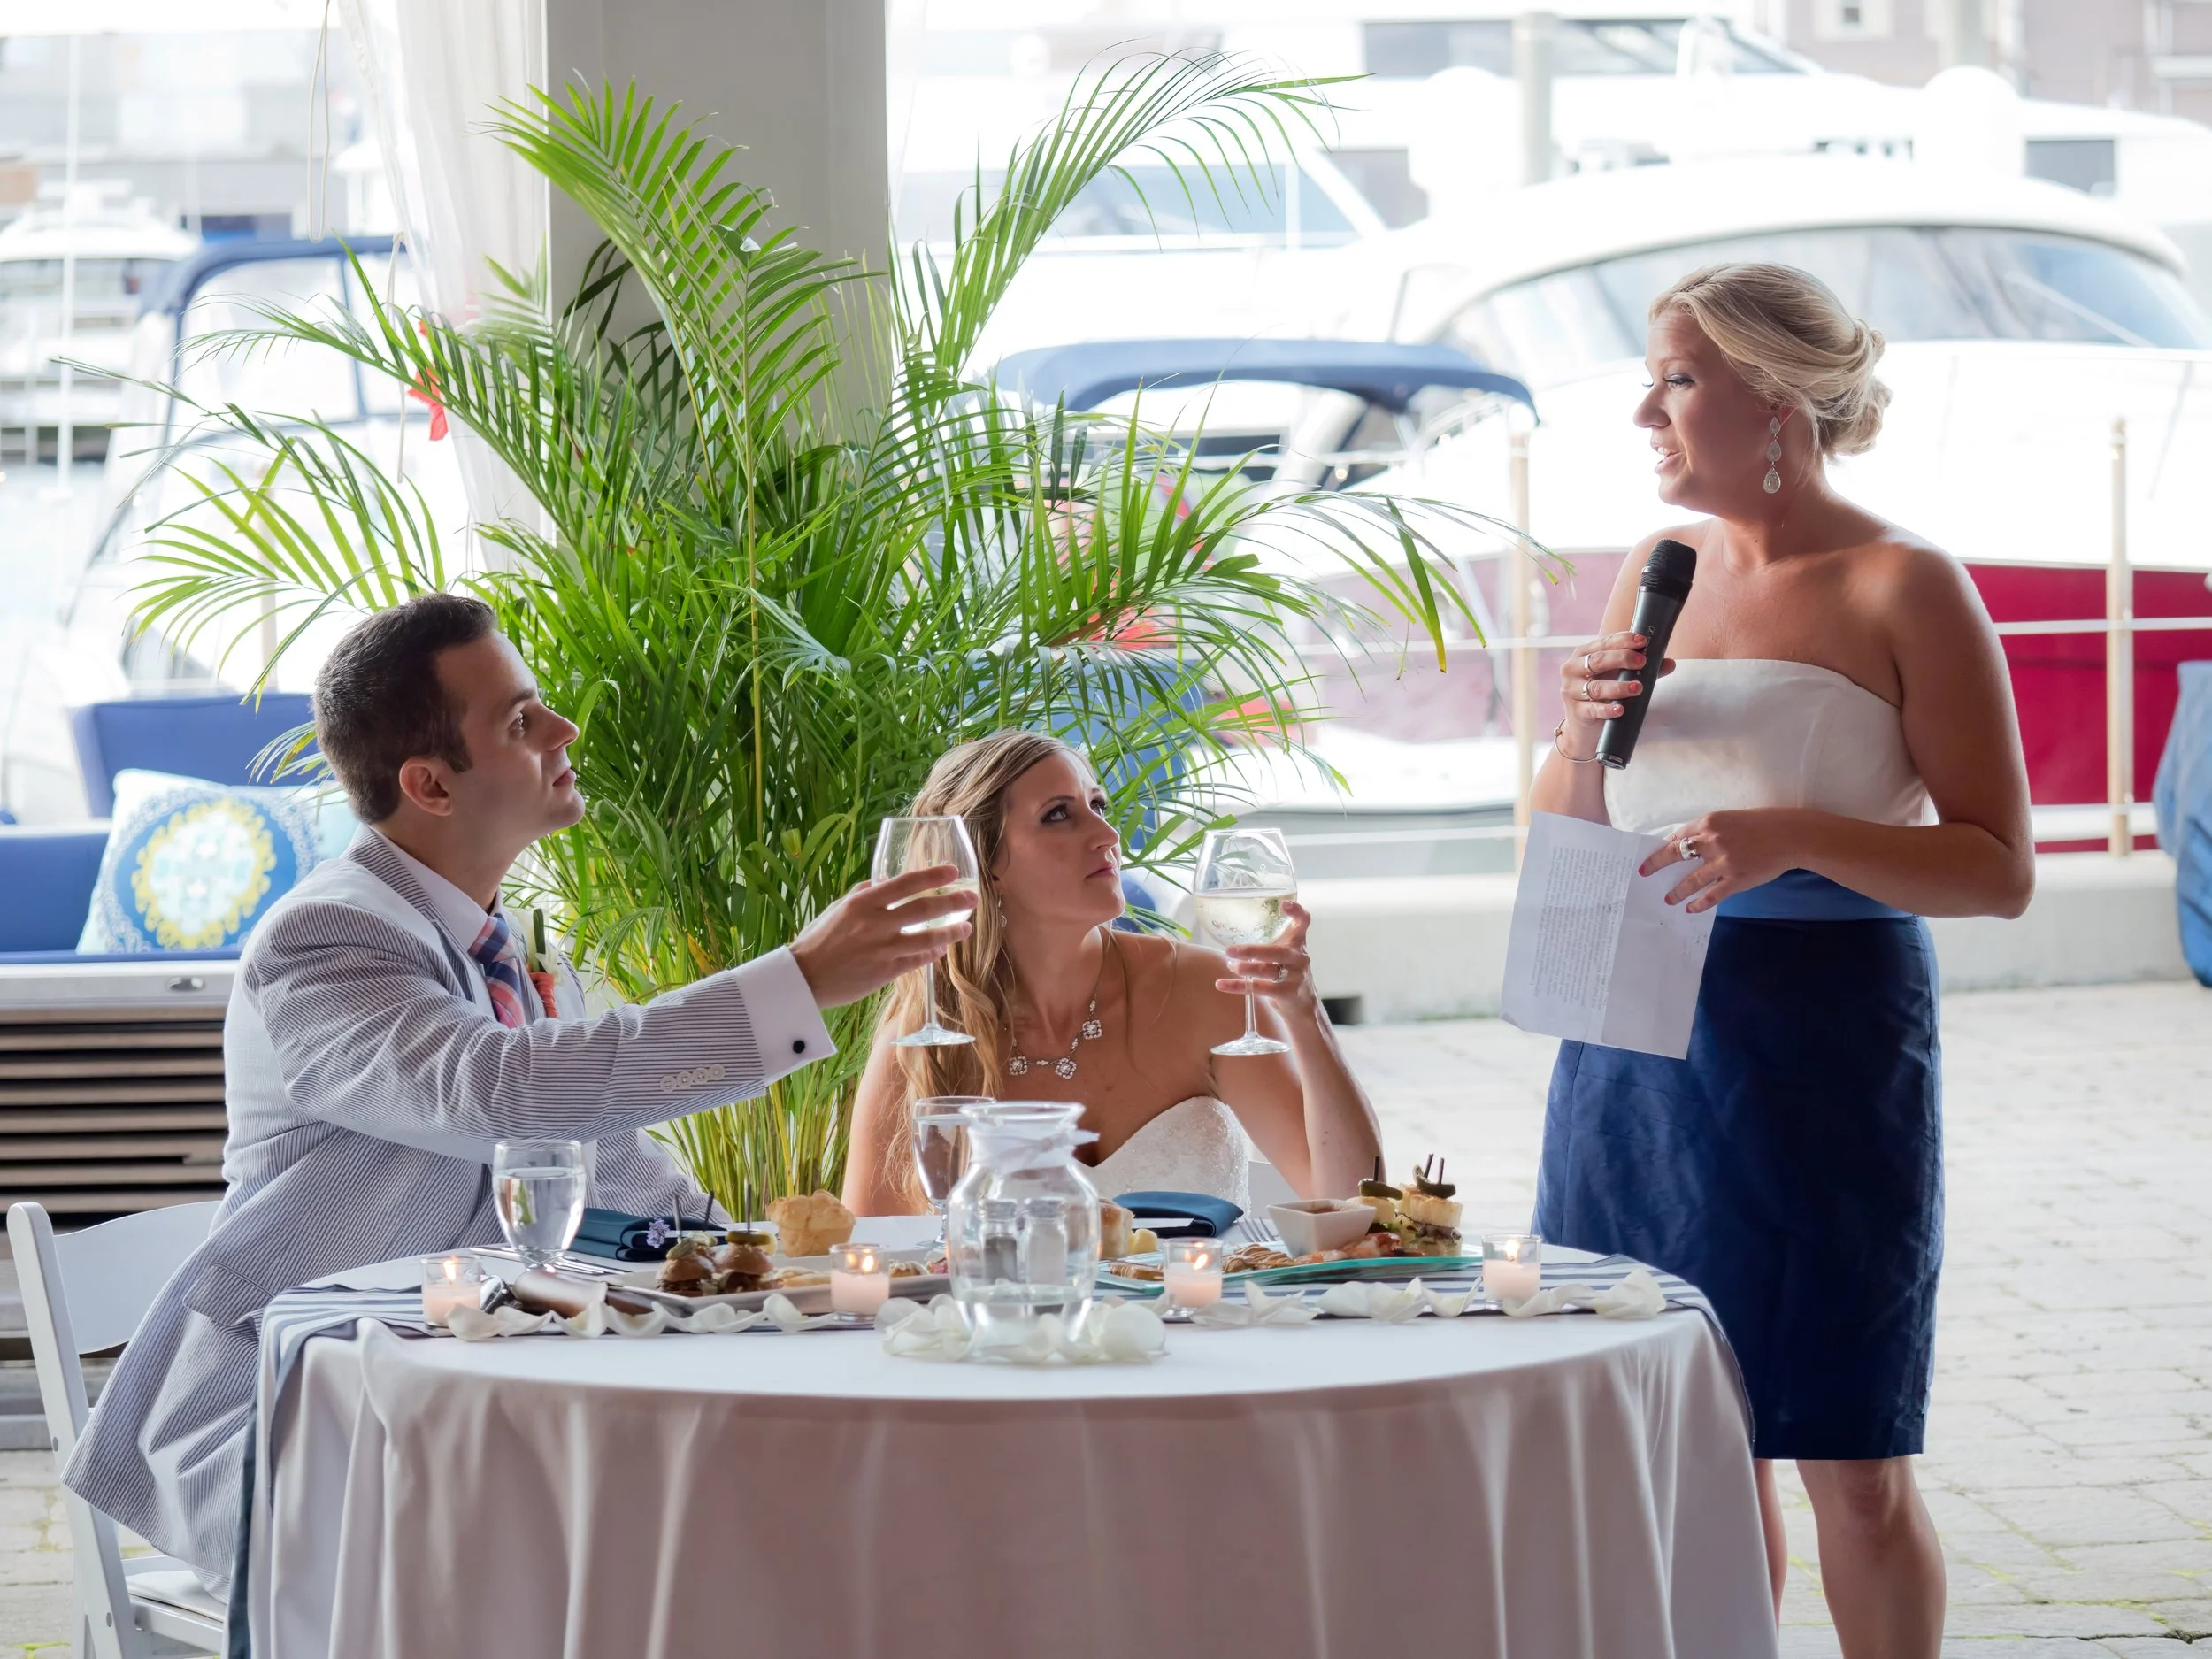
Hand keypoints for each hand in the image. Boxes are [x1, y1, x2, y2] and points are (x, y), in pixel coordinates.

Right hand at [788, 865, 975, 1009]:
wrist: (803, 978)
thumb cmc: (817, 941)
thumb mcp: (836, 909)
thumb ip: (861, 895)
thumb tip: (879, 884)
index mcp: (864, 902)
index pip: (906, 883)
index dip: (933, 875)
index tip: (953, 871)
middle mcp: (877, 923)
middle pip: (925, 908)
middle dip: (954, 901)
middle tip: (972, 899)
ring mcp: (883, 948)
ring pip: (928, 938)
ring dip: (951, 932)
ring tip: (965, 928)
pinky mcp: (886, 972)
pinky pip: (917, 960)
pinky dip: (932, 953)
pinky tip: (940, 949)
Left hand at [1214, 900, 1318, 1015]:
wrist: (1301, 1002)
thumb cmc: (1287, 970)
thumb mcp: (1283, 950)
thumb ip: (1268, 937)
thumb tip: (1230, 927)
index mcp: (1297, 942)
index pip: (1303, 922)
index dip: (1297, 912)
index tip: (1284, 905)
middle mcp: (1299, 957)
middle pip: (1276, 952)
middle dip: (1250, 951)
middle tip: (1228, 950)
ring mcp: (1295, 976)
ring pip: (1267, 971)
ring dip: (1244, 969)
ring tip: (1230, 965)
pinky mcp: (1288, 993)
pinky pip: (1260, 989)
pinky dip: (1237, 987)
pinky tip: (1220, 984)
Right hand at [1557, 631, 1673, 756]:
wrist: (1584, 727)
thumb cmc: (1603, 695)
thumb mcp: (1619, 677)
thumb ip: (1642, 670)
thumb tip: (1669, 663)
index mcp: (1583, 654)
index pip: (1604, 642)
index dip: (1623, 640)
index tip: (1642, 641)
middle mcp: (1573, 669)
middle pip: (1598, 661)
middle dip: (1622, 659)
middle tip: (1642, 662)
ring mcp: (1571, 691)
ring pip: (1596, 687)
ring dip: (1619, 687)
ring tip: (1637, 687)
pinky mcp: (1576, 712)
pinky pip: (1593, 709)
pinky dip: (1608, 709)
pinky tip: (1620, 709)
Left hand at [1639, 810, 1802, 913]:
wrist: (1790, 836)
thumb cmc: (1761, 825)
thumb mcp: (1730, 820)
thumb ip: (1709, 831)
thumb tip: (1687, 847)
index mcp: (1709, 822)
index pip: (1678, 837)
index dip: (1663, 848)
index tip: (1652, 856)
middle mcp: (1712, 841)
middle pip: (1676, 855)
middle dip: (1656, 865)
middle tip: (1644, 874)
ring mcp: (1724, 862)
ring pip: (1691, 880)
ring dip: (1677, 891)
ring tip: (1668, 899)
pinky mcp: (1736, 880)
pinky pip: (1712, 895)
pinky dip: (1699, 904)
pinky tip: (1691, 908)